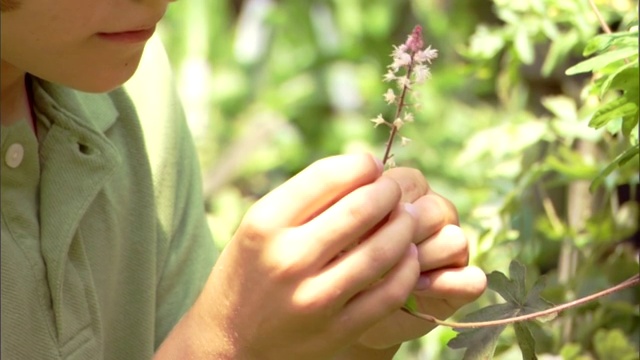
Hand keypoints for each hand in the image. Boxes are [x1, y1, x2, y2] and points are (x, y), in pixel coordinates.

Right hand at [179, 154, 421, 358]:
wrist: (229, 340)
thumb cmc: (250, 271)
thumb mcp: (258, 227)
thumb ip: (304, 200)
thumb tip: (365, 170)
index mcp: (265, 225)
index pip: (326, 177)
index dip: (360, 165)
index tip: (370, 166)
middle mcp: (288, 259)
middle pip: (361, 209)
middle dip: (388, 192)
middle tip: (394, 190)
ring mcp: (313, 299)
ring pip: (382, 252)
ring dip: (404, 227)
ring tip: (406, 218)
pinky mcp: (336, 331)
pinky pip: (390, 294)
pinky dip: (407, 268)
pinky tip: (407, 255)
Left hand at [353, 167, 486, 350]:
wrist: (344, 307)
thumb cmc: (336, 261)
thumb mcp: (336, 232)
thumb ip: (350, 212)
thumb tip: (366, 214)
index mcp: (403, 189)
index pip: (406, 184)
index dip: (381, 210)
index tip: (351, 233)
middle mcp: (433, 212)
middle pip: (435, 210)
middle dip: (401, 238)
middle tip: (371, 258)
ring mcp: (451, 246)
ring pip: (454, 241)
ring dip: (422, 261)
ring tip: (390, 275)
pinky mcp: (463, 282)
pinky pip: (472, 279)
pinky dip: (445, 285)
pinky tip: (416, 291)